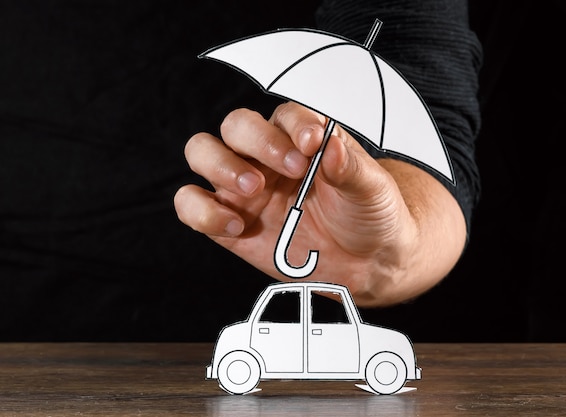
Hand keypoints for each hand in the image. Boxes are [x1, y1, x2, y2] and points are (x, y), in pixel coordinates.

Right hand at [174, 102, 465, 305]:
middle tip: (287, 171)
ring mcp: (243, 189)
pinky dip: (202, 211)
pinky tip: (235, 226)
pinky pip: (192, 204)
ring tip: (252, 191)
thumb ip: (351, 167)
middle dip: (256, 143)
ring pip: (202, 153)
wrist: (365, 263)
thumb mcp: (371, 190)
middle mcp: (267, 158)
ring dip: (220, 166)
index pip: (284, 116)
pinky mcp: (227, 222)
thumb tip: (330, 144)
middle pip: (235, 126)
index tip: (311, 145)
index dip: (293, 126)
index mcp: (302, 140)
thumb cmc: (368, 215)